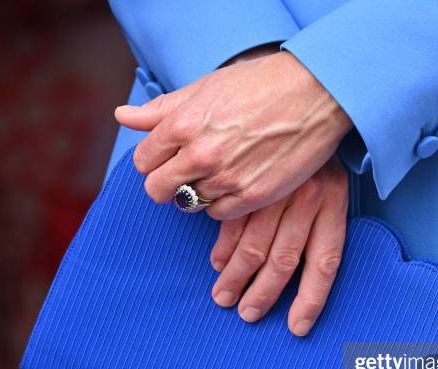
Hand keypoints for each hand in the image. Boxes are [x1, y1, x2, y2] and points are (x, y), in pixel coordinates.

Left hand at [115, 51, 351, 219]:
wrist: (314, 94)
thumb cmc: (260, 84)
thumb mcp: (206, 87)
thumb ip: (161, 108)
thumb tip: (123, 116)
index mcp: (183, 123)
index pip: (144, 160)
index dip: (153, 161)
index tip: (167, 159)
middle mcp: (201, 154)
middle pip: (158, 190)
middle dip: (165, 184)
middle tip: (184, 175)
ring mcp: (227, 178)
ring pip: (189, 204)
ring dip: (197, 192)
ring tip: (218, 174)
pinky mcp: (252, 196)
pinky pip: (218, 214)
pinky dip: (221, 204)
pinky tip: (235, 184)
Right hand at [210, 156, 347, 335]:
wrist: (306, 87)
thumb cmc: (318, 144)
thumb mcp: (334, 179)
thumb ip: (324, 227)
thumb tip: (304, 269)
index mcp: (333, 201)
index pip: (325, 262)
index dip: (311, 299)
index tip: (296, 328)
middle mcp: (307, 197)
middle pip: (284, 261)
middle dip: (263, 294)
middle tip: (246, 314)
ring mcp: (276, 187)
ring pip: (254, 245)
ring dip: (237, 276)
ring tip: (223, 297)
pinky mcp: (248, 176)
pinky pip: (232, 220)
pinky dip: (223, 245)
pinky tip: (217, 262)